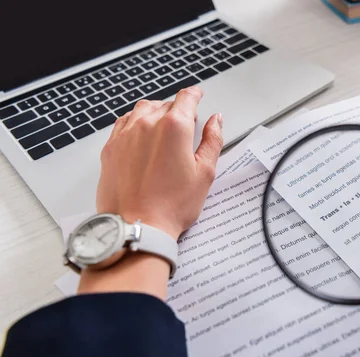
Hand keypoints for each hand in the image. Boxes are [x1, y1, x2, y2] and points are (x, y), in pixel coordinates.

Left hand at [79, 87, 221, 299]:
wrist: (138, 226)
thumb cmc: (171, 206)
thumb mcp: (205, 172)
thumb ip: (213, 140)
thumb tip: (216, 121)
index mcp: (175, 127)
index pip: (186, 98)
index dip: (195, 94)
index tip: (197, 95)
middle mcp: (147, 124)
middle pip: (165, 104)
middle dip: (177, 109)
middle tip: (186, 122)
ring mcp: (125, 135)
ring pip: (142, 110)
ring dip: (155, 112)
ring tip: (163, 126)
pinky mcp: (110, 148)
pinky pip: (123, 124)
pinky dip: (135, 123)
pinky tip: (140, 134)